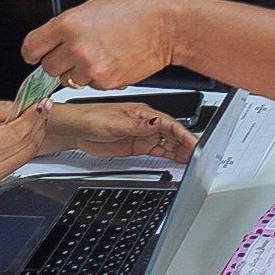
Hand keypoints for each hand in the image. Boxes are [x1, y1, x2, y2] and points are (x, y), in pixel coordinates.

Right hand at [0, 99, 48, 182]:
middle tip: (44, 106)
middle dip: (39, 122)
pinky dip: (29, 143)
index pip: (15, 132)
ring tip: (38, 116)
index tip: (40, 104)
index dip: (32, 117)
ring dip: (37, 133)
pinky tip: (29, 130)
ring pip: (28, 152)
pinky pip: (21, 159)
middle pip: (25, 143)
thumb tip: (22, 106)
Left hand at [20, 0, 183, 90]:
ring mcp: (91, 67)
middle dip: (59, 62)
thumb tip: (54, 41)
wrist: (167, 27)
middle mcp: (76, 47)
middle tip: (75, 53)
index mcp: (68, 24)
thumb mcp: (94, 7)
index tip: (36, 54)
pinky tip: (113, 61)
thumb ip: (69, 25)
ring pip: (70, 80)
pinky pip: (91, 85)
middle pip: (49, 67)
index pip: (32, 47)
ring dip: (79, 72)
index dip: (34, 52)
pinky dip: (99, 77)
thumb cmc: (137, 11)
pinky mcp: (106, 82)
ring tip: (100, 54)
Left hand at [49, 101, 198, 163]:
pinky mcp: (136, 146)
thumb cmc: (90, 118)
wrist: (74, 128)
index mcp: (143, 113)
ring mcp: (142, 135)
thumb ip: (136, 126)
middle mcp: (145, 123)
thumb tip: (157, 124)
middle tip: (199, 155)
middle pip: (172, 134)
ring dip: (180, 151)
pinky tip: (178, 160)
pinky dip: (169, 156)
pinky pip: (157, 151)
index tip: (195, 144)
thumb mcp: (114, 123)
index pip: (169, 124)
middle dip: (186, 144)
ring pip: (167, 143)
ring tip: (193, 159)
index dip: (184, 134)